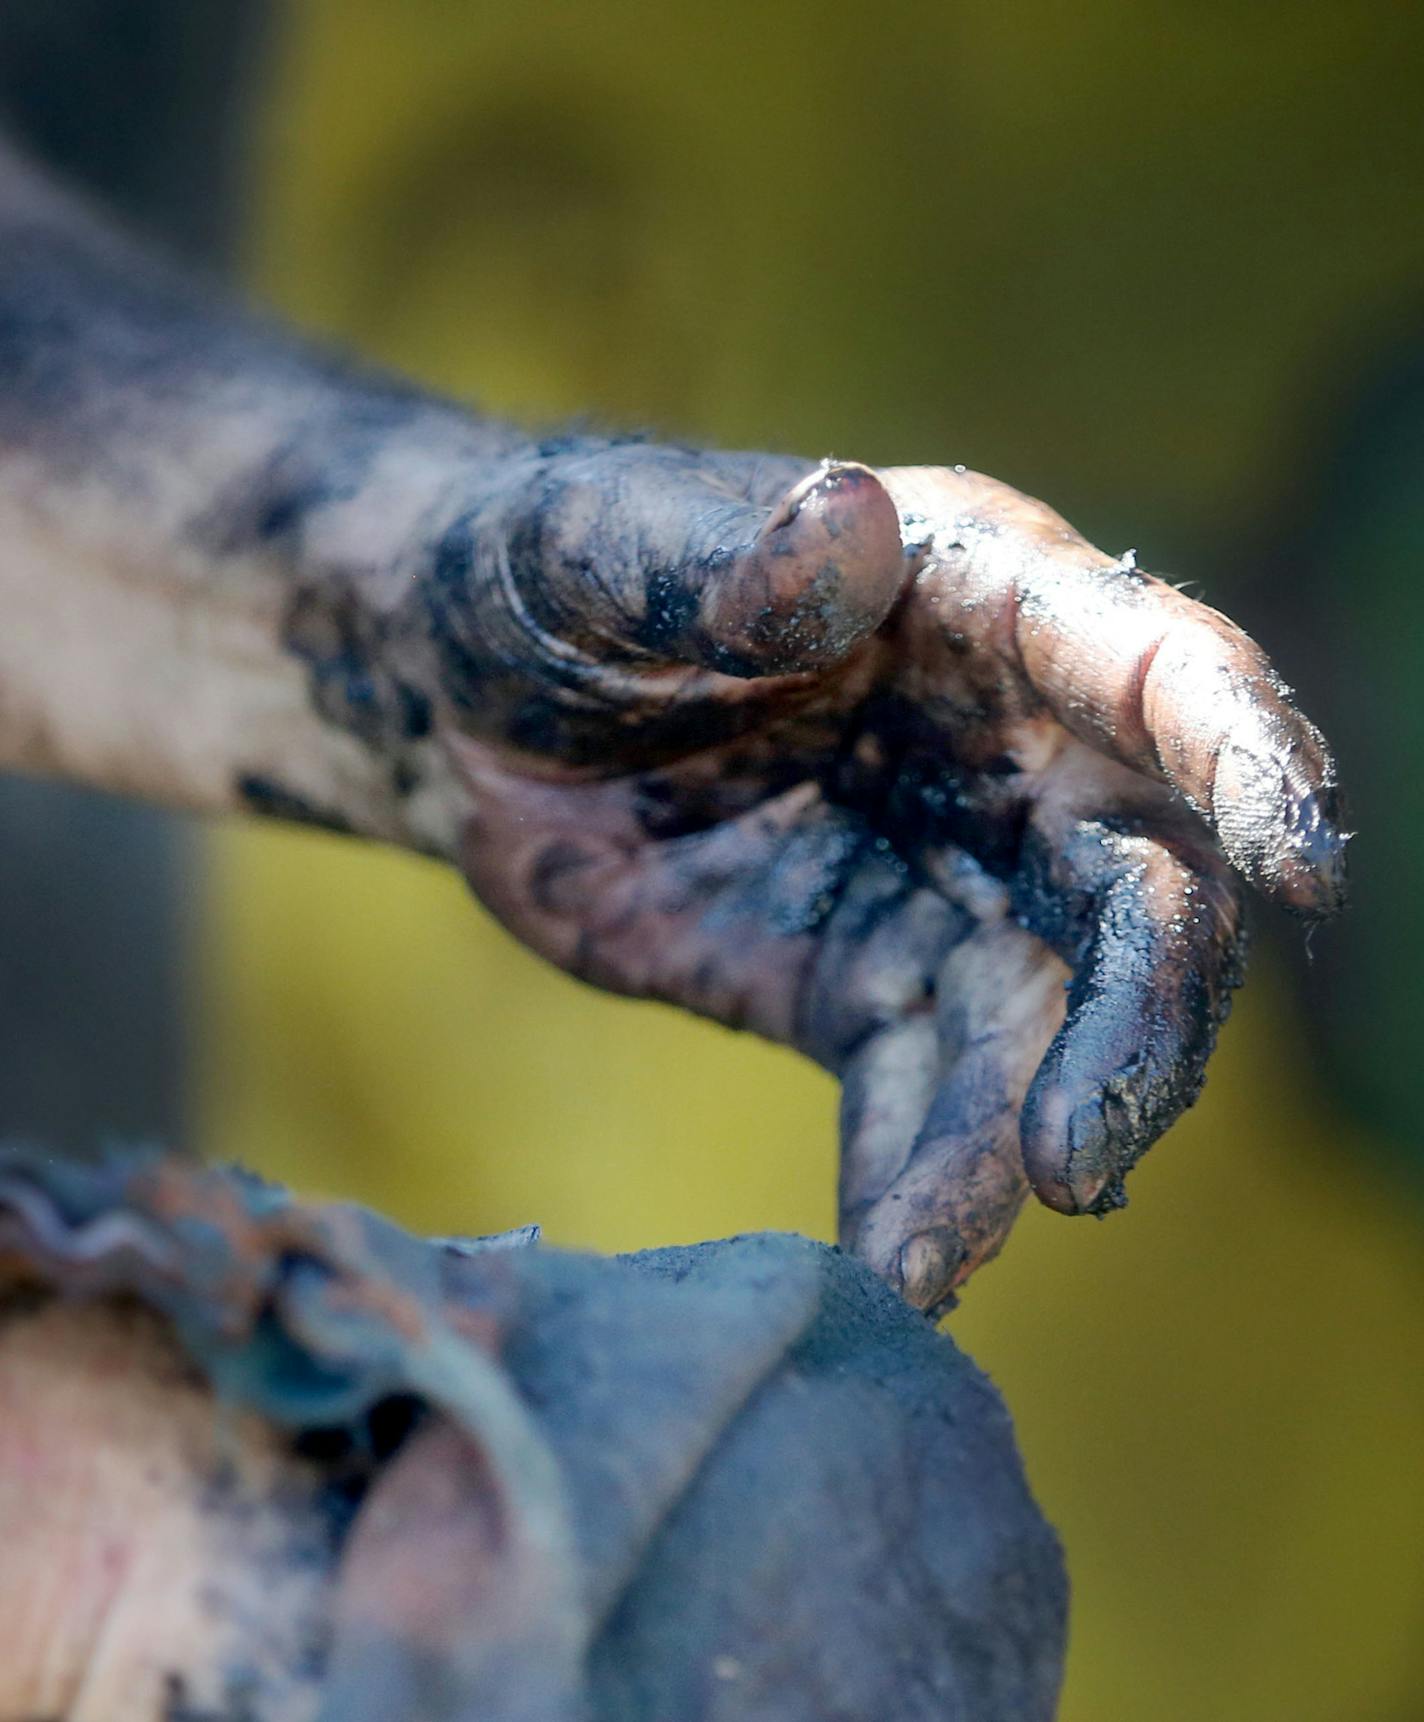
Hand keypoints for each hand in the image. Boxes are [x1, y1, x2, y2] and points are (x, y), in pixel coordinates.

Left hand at [397, 441, 1343, 1311]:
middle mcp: (1003, 754)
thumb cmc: (556, 573)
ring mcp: (940, 883)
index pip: (1158, 672)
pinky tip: (892, 1275)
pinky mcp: (861, 985)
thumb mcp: (611, 550)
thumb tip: (841, 528)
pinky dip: (914, 1188)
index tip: (1301, 862)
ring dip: (1007, 1147)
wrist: (467, 703)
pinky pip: (914, 1099)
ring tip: (934, 1258)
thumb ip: (722, 557)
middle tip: (1075, 1159)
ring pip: (1038, 1029)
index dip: (1242, 757)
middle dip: (1135, 1027)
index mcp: (982, 604)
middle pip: (1138, 896)